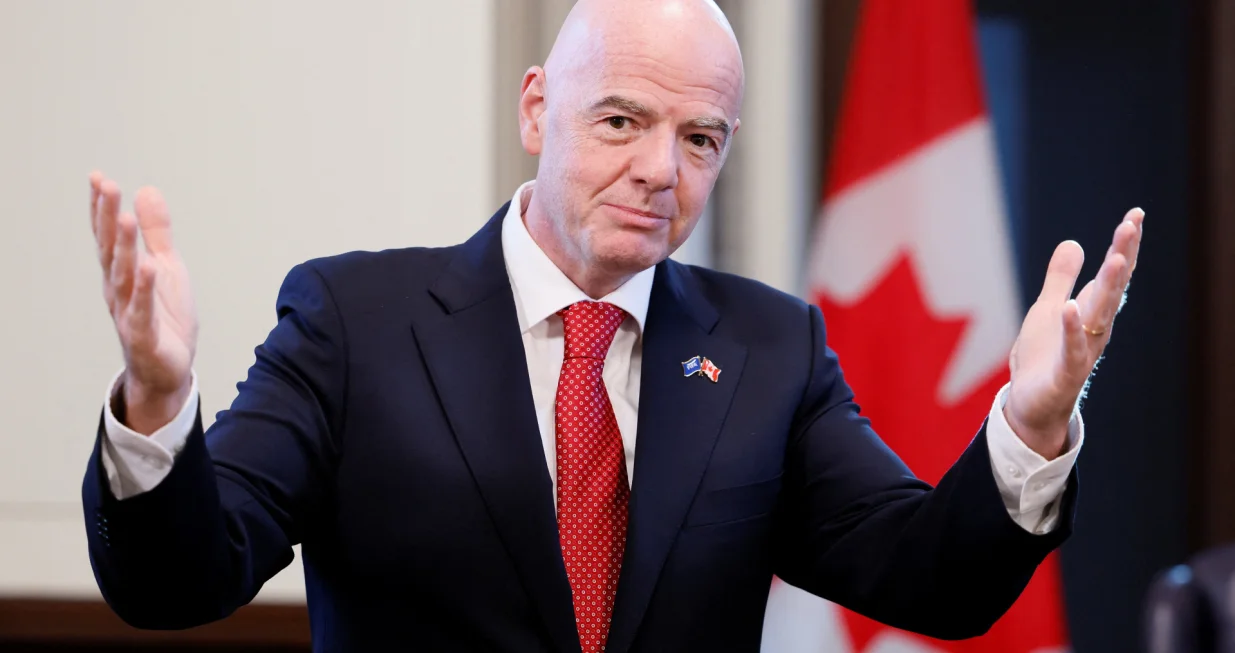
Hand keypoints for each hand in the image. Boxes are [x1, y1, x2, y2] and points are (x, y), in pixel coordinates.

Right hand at [90, 172, 198, 434]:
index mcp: (123, 273)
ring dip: (122, 248)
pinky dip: (144, 291)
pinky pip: (142, 311)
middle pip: (110, 250)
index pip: (108, 236)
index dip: (102, 208)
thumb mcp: (166, 266)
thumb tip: (147, 190)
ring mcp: (129, 313)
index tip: (99, 177)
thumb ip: (156, 232)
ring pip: (123, 277)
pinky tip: (147, 269)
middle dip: (107, 219)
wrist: (170, 369)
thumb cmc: (165, 317)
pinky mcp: (144, 336)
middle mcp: (119, 291)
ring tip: (123, 219)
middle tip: (106, 187)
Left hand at [1003, 208, 1143, 458]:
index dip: (1123, 245)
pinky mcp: (1065, 373)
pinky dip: (1072, 329)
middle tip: (1132, 225)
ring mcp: (1082, 351)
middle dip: (1122, 255)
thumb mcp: (1047, 309)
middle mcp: (1094, 329)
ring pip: (1100, 315)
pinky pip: (1072, 350)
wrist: (1031, 406)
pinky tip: (1071, 307)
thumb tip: (1074, 243)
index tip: (1134, 215)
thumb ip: (1060, 279)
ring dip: (1109, 287)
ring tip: (1117, 258)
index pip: (1111, 274)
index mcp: (1091, 311)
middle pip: (1112, 288)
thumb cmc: (1043, 357)